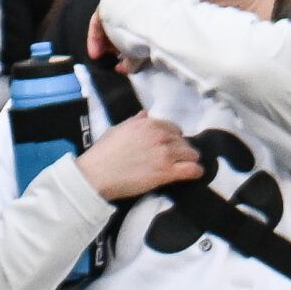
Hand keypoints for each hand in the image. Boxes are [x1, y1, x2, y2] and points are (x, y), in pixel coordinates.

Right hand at [76, 112, 203, 201]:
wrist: (95, 175)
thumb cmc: (102, 153)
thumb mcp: (116, 130)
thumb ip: (134, 122)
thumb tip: (145, 114)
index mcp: (147, 124)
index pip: (173, 128)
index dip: (172, 138)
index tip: (166, 146)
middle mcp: (160, 136)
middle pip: (184, 142)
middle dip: (180, 150)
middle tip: (172, 159)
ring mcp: (165, 154)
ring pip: (192, 154)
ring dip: (188, 160)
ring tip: (181, 167)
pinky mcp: (168, 172)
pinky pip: (193, 169)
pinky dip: (195, 172)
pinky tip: (191, 174)